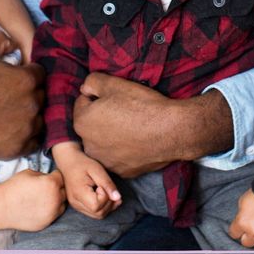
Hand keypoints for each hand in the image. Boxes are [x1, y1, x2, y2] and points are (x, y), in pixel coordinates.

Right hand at [0, 31, 43, 163]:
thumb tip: (12, 42)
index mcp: (26, 79)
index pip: (39, 73)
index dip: (27, 73)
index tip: (16, 77)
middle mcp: (32, 103)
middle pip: (41, 95)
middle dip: (30, 93)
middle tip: (11, 96)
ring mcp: (27, 127)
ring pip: (39, 119)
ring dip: (30, 115)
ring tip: (12, 115)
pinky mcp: (19, 148)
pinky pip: (34, 142)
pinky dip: (27, 137)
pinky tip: (14, 133)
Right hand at [1, 168, 66, 231]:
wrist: (1, 206)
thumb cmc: (13, 187)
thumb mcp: (29, 172)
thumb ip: (43, 175)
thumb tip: (49, 178)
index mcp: (52, 183)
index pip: (61, 176)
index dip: (54, 175)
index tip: (49, 176)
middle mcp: (55, 199)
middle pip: (64, 191)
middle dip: (57, 188)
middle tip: (47, 188)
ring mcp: (52, 213)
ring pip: (61, 205)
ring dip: (56, 200)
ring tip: (44, 198)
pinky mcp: (46, 223)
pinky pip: (53, 215)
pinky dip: (50, 211)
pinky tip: (39, 207)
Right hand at [52, 142, 122, 219]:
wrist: (68, 162)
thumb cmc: (83, 163)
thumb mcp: (97, 169)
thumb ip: (108, 184)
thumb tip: (118, 198)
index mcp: (78, 193)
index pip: (96, 206)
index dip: (105, 197)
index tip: (101, 185)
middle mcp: (76, 203)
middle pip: (98, 214)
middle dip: (109, 203)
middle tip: (109, 189)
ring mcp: (76, 206)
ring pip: (97, 215)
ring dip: (107, 206)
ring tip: (109, 192)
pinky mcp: (79, 205)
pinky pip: (94, 212)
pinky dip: (103, 207)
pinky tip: (106, 196)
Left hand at [73, 73, 233, 177]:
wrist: (170, 130)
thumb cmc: (141, 105)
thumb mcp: (114, 83)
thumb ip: (92, 82)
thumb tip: (86, 89)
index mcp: (82, 122)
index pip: (82, 103)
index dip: (98, 96)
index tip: (113, 97)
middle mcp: (88, 145)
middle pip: (91, 125)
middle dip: (101, 118)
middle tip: (123, 110)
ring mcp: (105, 161)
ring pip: (103, 143)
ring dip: (111, 135)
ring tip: (131, 126)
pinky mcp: (122, 171)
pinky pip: (118, 156)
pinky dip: (124, 149)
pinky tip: (137, 140)